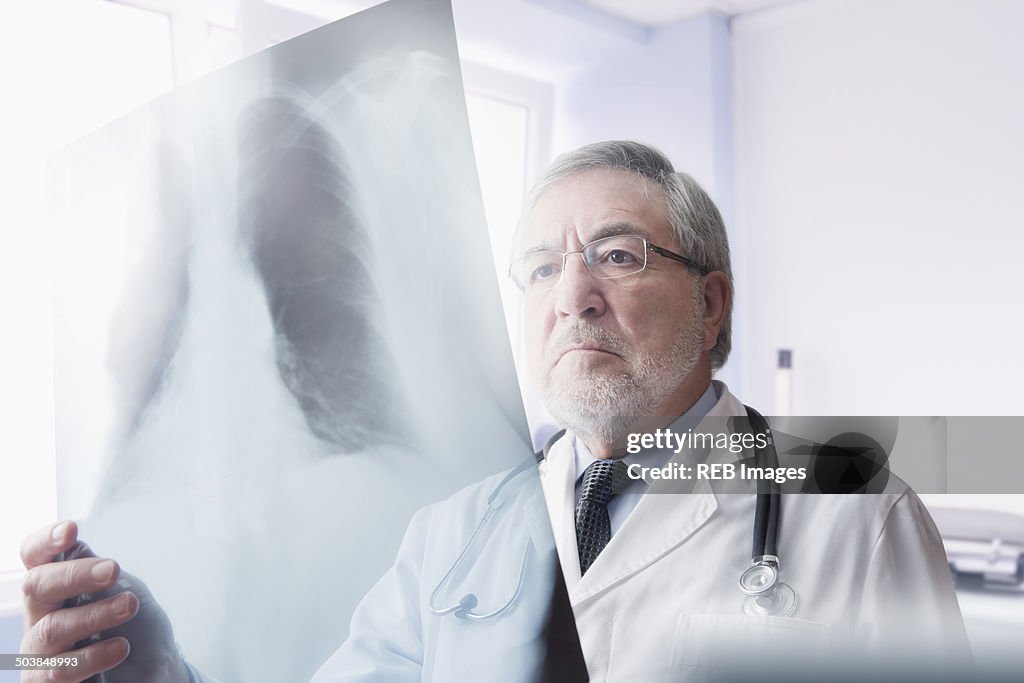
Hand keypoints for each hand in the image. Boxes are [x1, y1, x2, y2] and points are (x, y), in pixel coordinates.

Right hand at [20, 520, 190, 682]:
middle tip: (112, 569)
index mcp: (59, 584)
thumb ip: (97, 569)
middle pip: (36, 587)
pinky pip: (59, 669)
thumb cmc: (136, 626)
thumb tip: (76, 548)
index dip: (45, 542)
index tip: (71, 529)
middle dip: (74, 575)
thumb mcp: (122, 588)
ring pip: (52, 628)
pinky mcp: (46, 681)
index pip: (36, 557)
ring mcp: (40, 651)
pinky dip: (93, 656)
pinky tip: (121, 647)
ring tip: (129, 606)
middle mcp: (42, 614)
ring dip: (94, 615)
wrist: (156, 670)